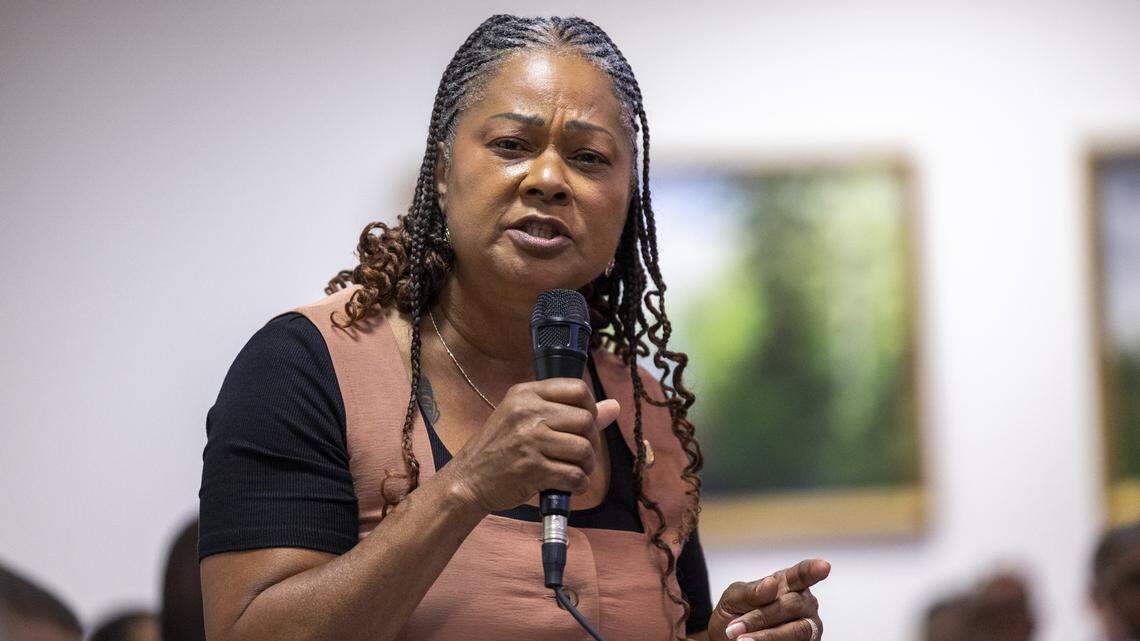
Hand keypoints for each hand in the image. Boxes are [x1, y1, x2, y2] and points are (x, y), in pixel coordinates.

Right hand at [447, 378, 620, 512]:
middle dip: (591, 442)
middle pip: (586, 420)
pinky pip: (574, 475)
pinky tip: (569, 485)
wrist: (467, 479)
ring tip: (574, 470)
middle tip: (579, 455)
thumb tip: (614, 406)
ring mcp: (529, 440)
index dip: (590, 408)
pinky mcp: (532, 469)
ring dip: (586, 466)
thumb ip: (569, 411)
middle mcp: (527, 412)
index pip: (578, 388)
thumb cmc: (499, 448)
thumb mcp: (525, 418)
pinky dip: (579, 484)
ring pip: (584, 449)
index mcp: (525, 393)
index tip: (582, 426)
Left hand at [708, 558, 830, 639]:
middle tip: (734, 628)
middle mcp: (804, 603)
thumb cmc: (735, 614)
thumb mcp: (735, 598)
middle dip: (761, 617)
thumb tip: (771, 584)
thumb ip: (752, 591)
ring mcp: (808, 627)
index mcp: (787, 583)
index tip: (824, 566)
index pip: (801, 574)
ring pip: (794, 631)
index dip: (812, 570)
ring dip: (766, 636)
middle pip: (790, 605)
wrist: (729, 639)